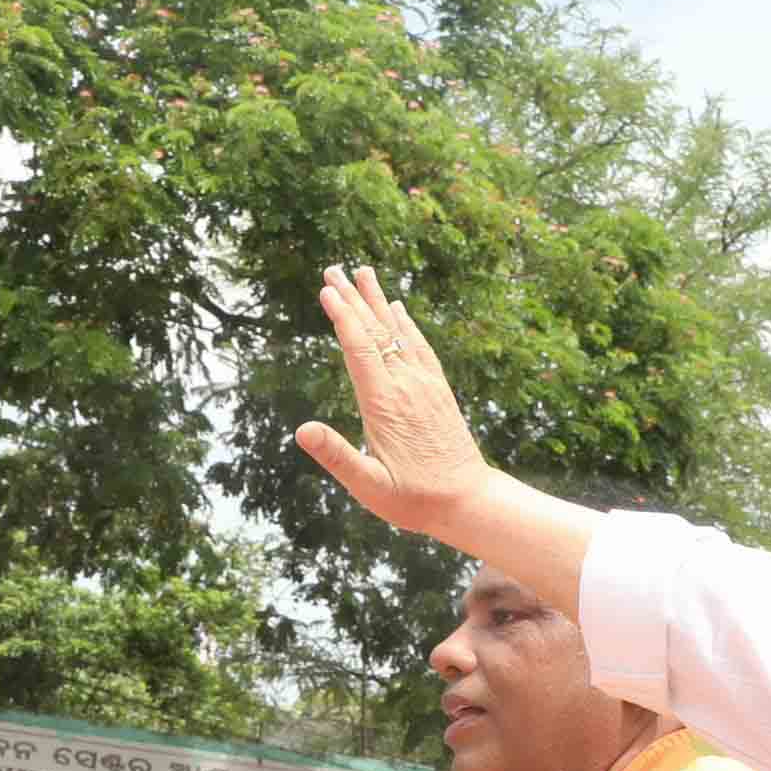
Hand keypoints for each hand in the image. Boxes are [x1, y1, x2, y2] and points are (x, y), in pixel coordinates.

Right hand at [294, 263, 494, 542]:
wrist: (469, 501)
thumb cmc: (415, 500)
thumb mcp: (370, 487)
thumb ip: (337, 456)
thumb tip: (302, 431)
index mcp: (384, 404)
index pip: (359, 350)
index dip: (342, 318)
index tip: (327, 290)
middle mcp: (406, 386)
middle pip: (376, 332)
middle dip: (354, 299)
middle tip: (334, 269)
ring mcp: (425, 385)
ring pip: (398, 333)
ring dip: (378, 301)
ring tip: (364, 272)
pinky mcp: (438, 391)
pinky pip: (419, 347)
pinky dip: (406, 324)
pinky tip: (399, 309)